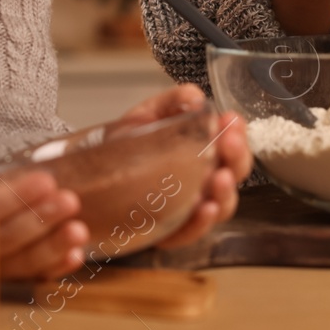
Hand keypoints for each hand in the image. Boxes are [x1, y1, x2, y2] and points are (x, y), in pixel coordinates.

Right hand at [0, 151, 87, 279]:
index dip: (14, 198)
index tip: (46, 181)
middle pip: (3, 239)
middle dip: (38, 220)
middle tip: (69, 201)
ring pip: (16, 264)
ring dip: (50, 249)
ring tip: (78, 231)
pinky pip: (26, 280)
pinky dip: (51, 270)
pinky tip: (74, 256)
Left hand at [112, 84, 252, 248]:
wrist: (92, 171)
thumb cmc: (127, 143)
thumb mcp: (150, 114)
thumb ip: (173, 101)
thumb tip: (195, 98)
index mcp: (203, 150)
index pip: (231, 144)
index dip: (237, 132)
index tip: (232, 120)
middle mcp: (202, 179)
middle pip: (233, 174)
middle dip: (237, 158)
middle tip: (231, 143)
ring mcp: (189, 207)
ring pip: (220, 206)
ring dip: (224, 193)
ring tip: (220, 179)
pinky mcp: (169, 231)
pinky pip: (190, 232)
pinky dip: (199, 222)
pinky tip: (202, 207)